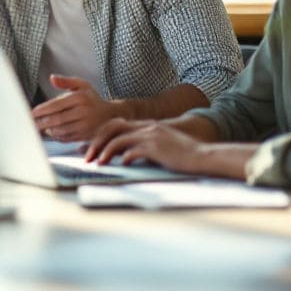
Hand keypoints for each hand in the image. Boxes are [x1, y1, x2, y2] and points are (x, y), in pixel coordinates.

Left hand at [32, 75, 123, 142]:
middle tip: (29, 123)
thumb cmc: (92, 99)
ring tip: (39, 126)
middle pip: (57, 119)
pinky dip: (56, 136)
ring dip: (48, 130)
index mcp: (81, 98)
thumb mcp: (82, 85)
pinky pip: (66, 138)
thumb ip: (66, 81)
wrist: (111, 116)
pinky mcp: (85, 136)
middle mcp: (84, 112)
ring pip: (60, 130)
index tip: (32, 112)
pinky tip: (51, 131)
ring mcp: (85, 126)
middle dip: (41, 122)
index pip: (57, 105)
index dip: (42, 110)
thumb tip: (52, 78)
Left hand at [84, 119, 202, 172]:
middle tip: (87, 157)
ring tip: (98, 164)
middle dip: (96, 142)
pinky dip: (123, 158)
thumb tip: (123, 157)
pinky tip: (121, 165)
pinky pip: (132, 151)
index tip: (91, 149)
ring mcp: (151, 136)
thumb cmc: (182, 156)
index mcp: (147, 125)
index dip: (100, 135)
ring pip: (118, 140)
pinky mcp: (156, 148)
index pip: (116, 124)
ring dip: (105, 152)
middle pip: (112, 128)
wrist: (203, 156)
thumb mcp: (160, 147)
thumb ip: (142, 147)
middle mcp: (147, 127)